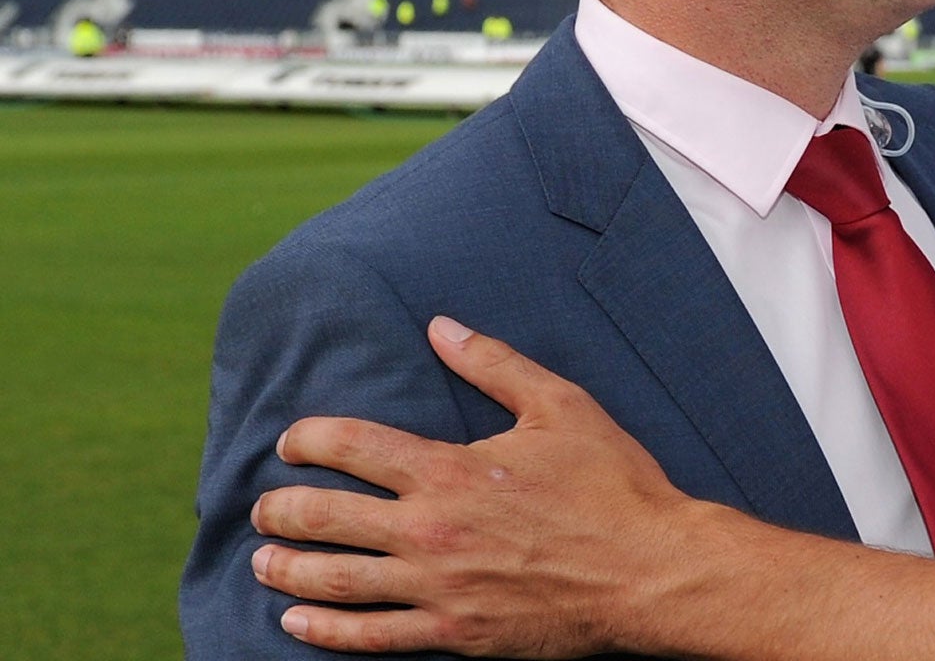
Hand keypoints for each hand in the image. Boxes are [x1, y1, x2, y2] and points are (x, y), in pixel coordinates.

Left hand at [250, 316, 693, 655]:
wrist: (649, 570)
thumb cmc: (612, 483)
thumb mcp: (562, 405)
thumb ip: (495, 364)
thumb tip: (442, 326)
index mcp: (452, 469)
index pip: (354, 447)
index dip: (311, 439)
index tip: (291, 440)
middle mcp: (431, 529)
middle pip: (328, 517)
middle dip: (283, 506)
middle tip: (265, 502)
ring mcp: (438, 587)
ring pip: (336, 581)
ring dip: (287, 570)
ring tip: (262, 561)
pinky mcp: (454, 632)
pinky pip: (370, 638)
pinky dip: (324, 632)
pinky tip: (295, 625)